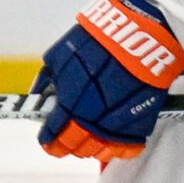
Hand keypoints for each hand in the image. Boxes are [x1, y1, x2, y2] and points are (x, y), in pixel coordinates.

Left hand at [32, 0, 183, 161]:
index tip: (47, 141)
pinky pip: (129, 144)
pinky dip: (119, 148)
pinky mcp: (142, 118)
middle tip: (64, 145)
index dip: (49, 140)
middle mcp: (93, 115)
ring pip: (101, 147)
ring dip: (91, 149)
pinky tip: (111, 147)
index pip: (55, 131)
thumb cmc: (99, 39)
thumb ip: (48, 79)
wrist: (141, 33)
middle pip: (76, 143)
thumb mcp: (61, 53)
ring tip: (87, 145)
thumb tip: (40, 96)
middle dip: (68, 146)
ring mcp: (119, 119)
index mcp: (70, 100)